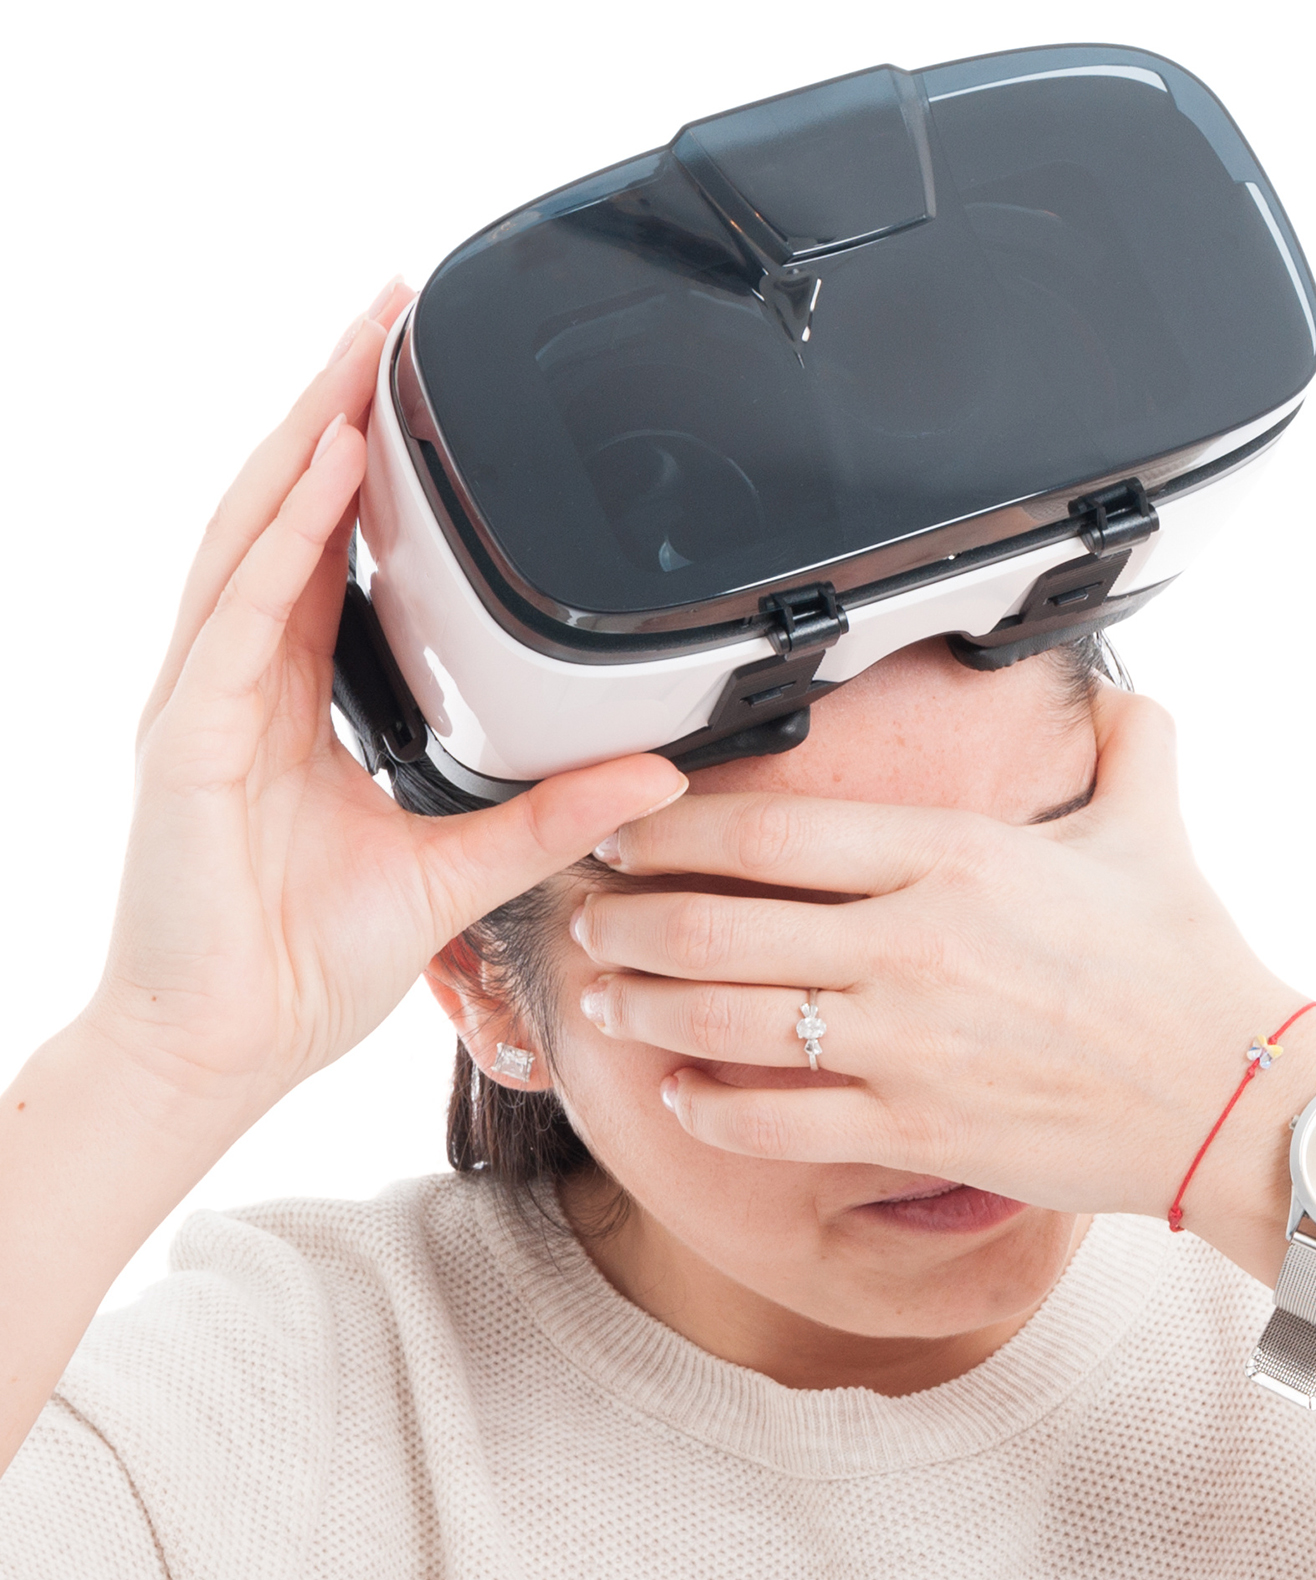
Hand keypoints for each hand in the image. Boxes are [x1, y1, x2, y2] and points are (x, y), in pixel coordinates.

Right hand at [80, 283, 685, 1129]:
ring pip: (250, 534)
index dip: (360, 466)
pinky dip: (280, 535)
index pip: (326, 552)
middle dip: (332, 410)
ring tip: (360, 353)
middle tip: (387, 317)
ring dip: (304, 436)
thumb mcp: (456, 867)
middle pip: (282, 512)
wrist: (226, 1047)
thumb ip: (548, 814)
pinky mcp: (186, 738)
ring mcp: (205, 700)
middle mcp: (242, 681)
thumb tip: (650, 777)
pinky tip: (322, 468)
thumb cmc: (305, 962)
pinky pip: (236, 614)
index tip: (411, 398)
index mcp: (295, 701)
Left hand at [570, 689, 1315, 1221]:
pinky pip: (779, 1121)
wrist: (1239, 1098)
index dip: (674, 830)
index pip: (773, 828)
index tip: (625, 828)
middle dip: (628, 918)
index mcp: (953, 856)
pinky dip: (711, 1107)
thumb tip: (1109, 691)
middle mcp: (913, 944)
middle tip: (586, 913)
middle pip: (719, 923)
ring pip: (728, 1020)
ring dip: (646, 1005)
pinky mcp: (919, 1130)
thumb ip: (1121, 743)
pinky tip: (677, 1091)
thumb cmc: (1189, 964)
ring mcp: (908, 1045)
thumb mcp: (1153, 827)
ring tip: (602, 994)